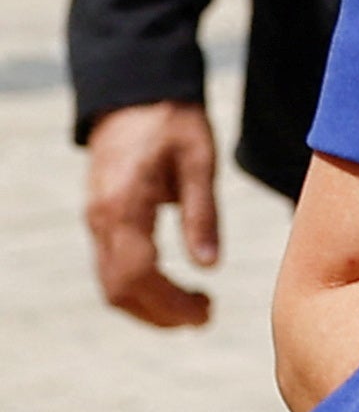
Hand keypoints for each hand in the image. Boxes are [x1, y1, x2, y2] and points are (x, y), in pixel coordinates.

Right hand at [83, 101, 221, 329]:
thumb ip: (202, 213)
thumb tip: (210, 267)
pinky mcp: (100, 220)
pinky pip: (110, 268)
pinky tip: (171, 289)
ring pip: (110, 284)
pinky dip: (138, 288)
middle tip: (205, 318)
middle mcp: (102, 221)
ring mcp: (96, 222)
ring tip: (194, 310)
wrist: (135, 94)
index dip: (170, 303)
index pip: (140, 274)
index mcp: (125, 207)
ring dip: (148, 307)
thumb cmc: (174, 123)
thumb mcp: (199, 161)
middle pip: (119, 289)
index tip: (206, 314)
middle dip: (160, 314)